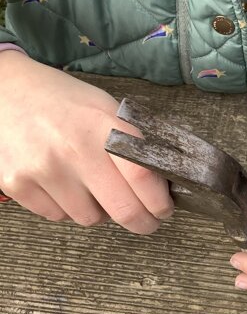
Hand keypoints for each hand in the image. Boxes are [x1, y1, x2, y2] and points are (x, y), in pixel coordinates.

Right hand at [0, 52, 172, 232]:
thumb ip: (134, 145)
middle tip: (145, 220)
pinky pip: (59, 217)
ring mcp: (42, 169)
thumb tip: (163, 185)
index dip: (160, 203)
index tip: (163, 209)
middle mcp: (73, 148)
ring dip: (100, 211)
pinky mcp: (18, 184)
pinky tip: (64, 184)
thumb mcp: (106, 110)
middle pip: (123, 211)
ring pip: (91, 219)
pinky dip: (68, 208)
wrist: (6, 91)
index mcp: (102, 125)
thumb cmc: (64, 103)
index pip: (144, 177)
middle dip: (142, 222)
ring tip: (93, 187)